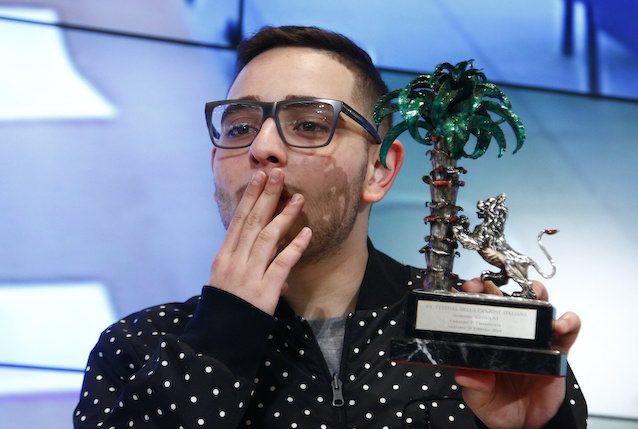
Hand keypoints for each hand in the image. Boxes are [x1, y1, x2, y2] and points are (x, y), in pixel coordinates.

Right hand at [208, 169, 311, 314]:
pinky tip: (306, 232)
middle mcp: (235, 261)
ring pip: (268, 238)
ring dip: (284, 216)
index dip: (250, 197)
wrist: (218, 339)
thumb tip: (257, 247)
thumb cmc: (223, 308)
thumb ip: (239, 260)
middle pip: (253, 222)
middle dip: (267, 196)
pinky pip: (282, 265)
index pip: (238, 220)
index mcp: (224, 256)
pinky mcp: (265, 291)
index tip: (260, 176)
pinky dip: (295, 248)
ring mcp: (249, 275)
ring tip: (297, 198)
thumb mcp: (223, 280)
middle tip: (278, 173)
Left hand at [455, 279, 580, 428]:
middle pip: (507, 300)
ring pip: (539, 306)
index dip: (473, 294)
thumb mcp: (479, 398)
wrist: (526, 425)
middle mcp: (510, 335)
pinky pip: (567, 331)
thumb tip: (465, 374)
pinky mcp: (557, 351)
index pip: (478, 310)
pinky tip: (561, 325)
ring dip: (538, 294)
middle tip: (495, 286)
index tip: (468, 288)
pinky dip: (568, 322)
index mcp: (487, 341)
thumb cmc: (498, 406)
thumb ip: (474, 386)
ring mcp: (534, 340)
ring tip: (534, 294)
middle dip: (502, 285)